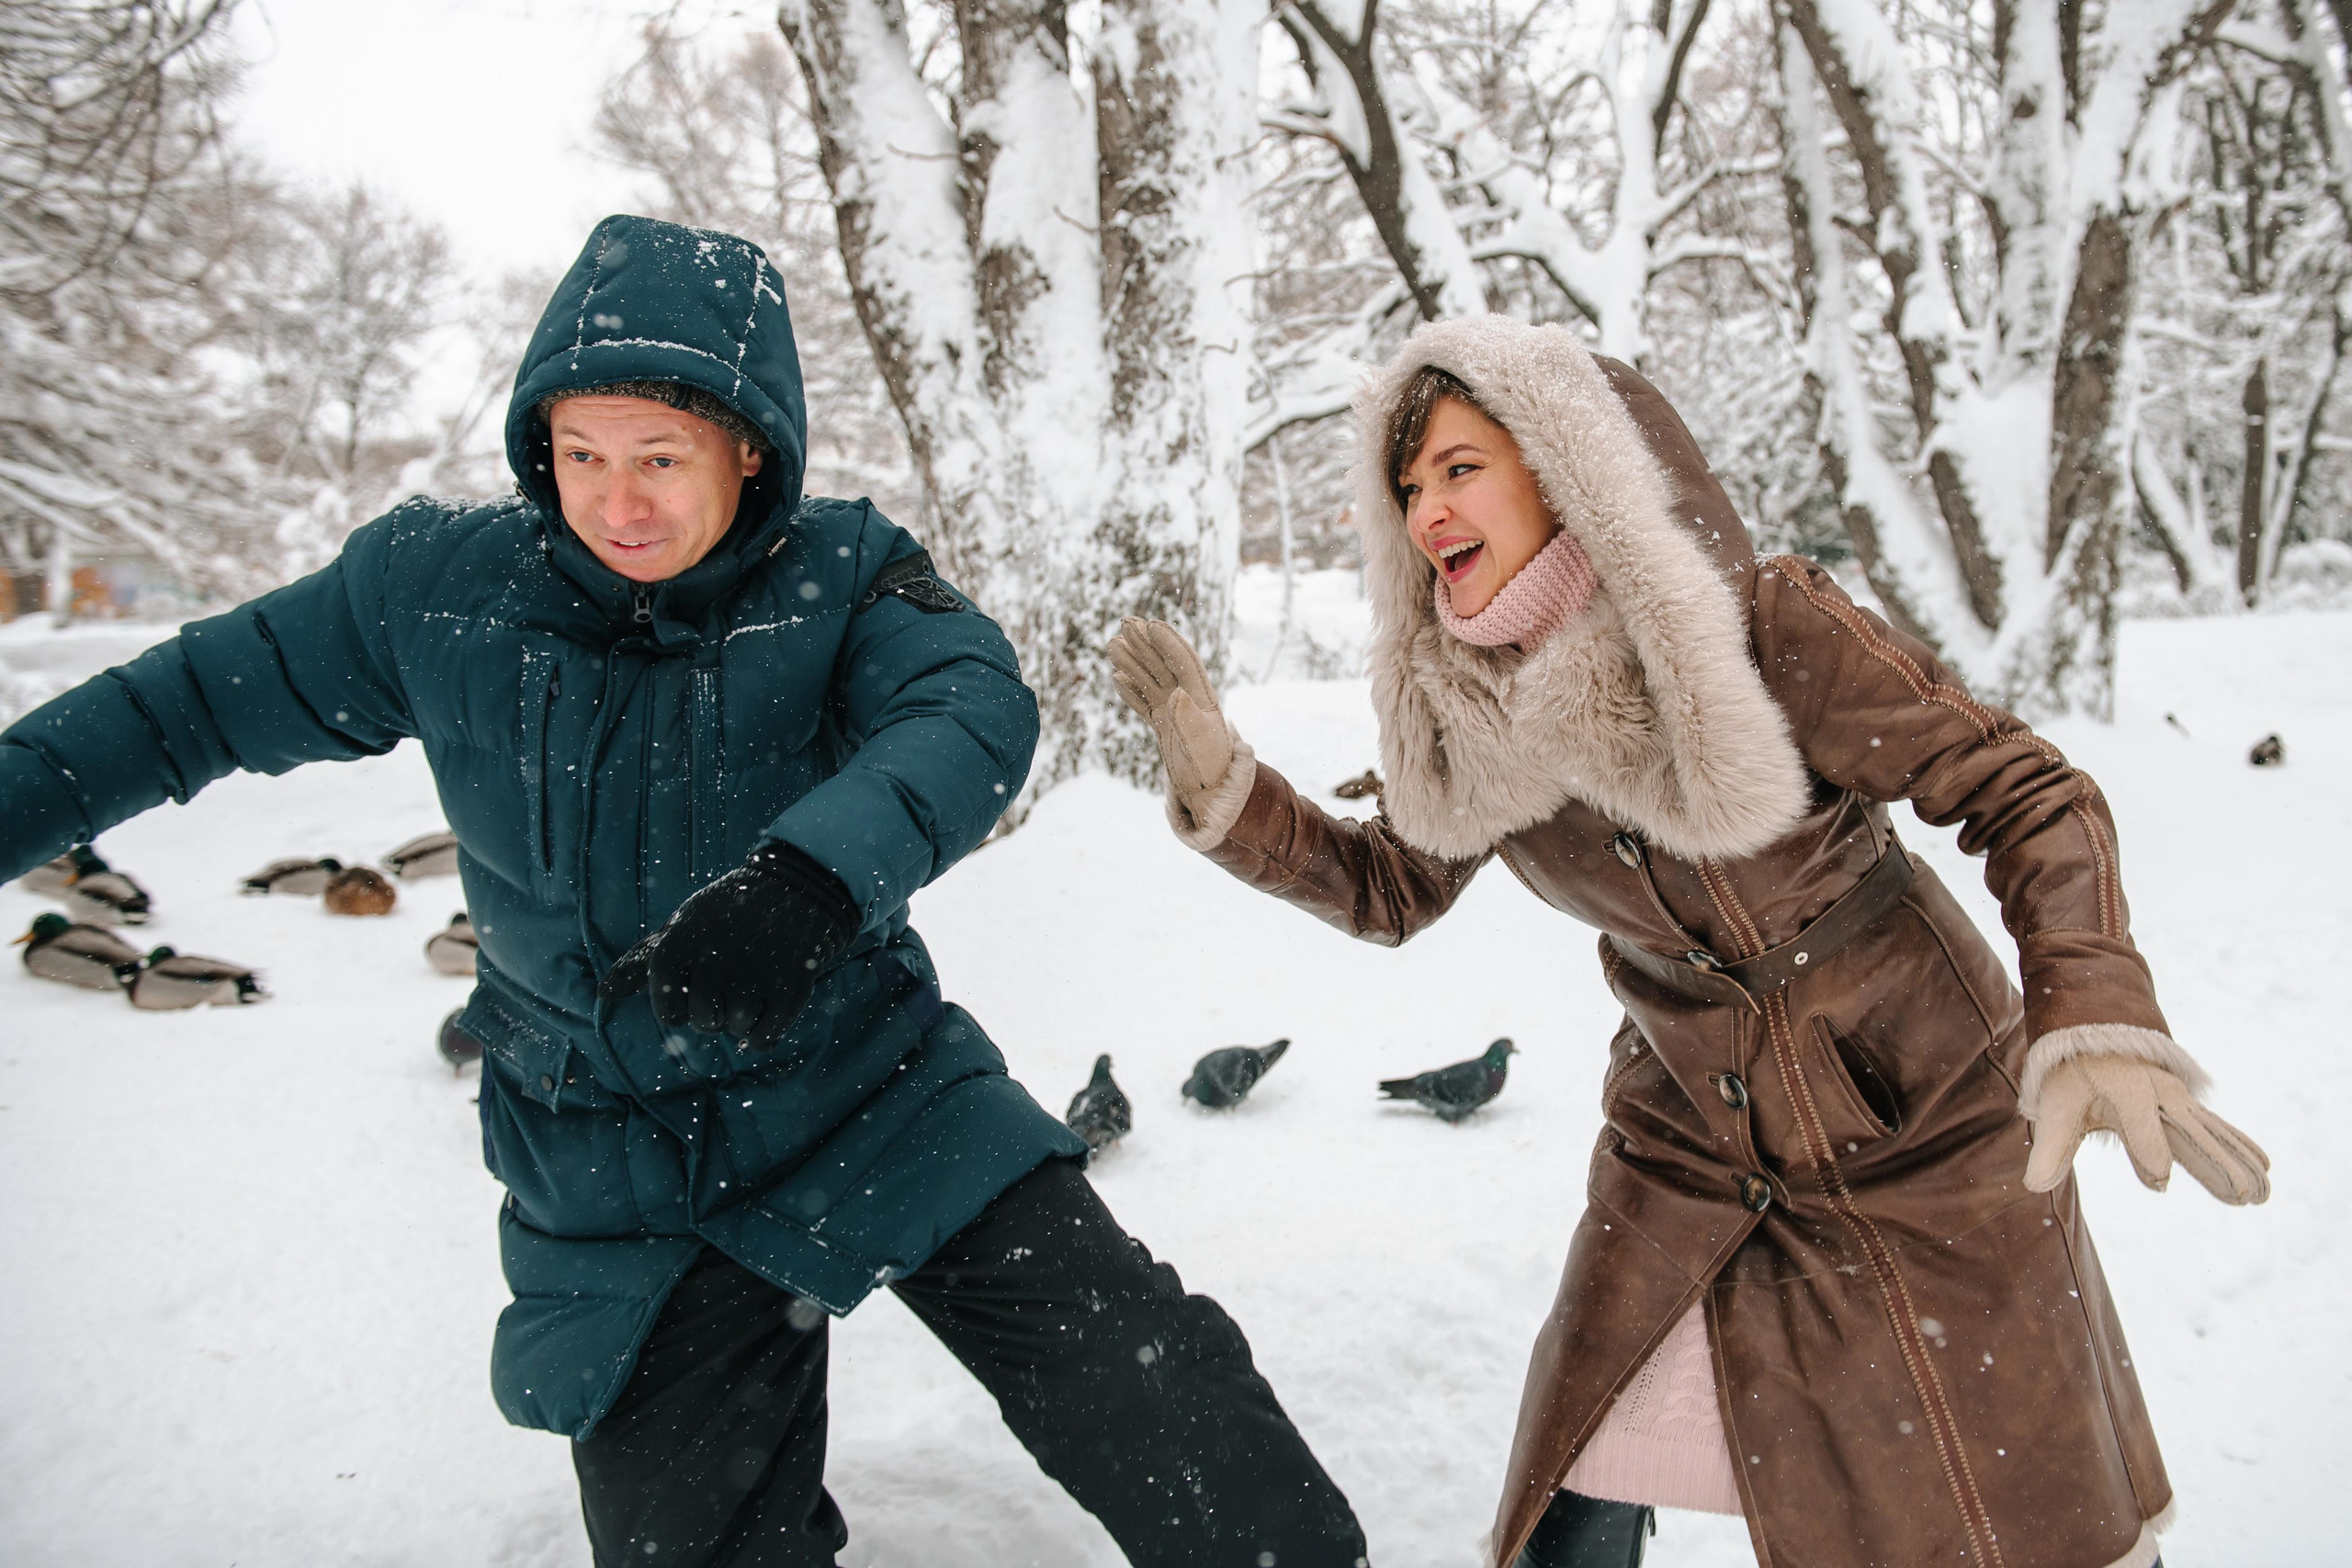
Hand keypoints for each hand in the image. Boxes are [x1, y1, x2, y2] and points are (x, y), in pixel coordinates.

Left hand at [599, 842, 858, 1049]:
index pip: (670, 1013)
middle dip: (715, 1011)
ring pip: (736, 1029)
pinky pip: (765, 1038)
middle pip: (704, 1024)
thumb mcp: (682, 927)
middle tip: (731, 980)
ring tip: (754, 982)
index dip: (684, 1005)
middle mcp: (711, 964)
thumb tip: (603, 993)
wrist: (795, 886)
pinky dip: (764, 1033)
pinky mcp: (791, 988)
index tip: (699, 982)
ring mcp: (754, 976)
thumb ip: (643, 963)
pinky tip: (767, 1008)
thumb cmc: (727, 913)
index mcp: (677, 949)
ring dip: (744, 1015)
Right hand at [1107, 618, 1235, 812]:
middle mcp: (1187, 701)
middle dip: (1145, 643)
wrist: (1211, 794)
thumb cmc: (1212, 771)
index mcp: (1202, 699)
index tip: (1150, 624)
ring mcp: (1173, 713)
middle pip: (1163, 664)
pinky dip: (1130, 692)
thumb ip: (1189, 721)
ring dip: (1132, 662)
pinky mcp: (1163, 727)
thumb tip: (1176, 694)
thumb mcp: (1203, 747)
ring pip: (1149, 680)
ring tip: (1112, 644)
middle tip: (1125, 621)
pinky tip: (1116, 679)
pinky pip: (1143, 704)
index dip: (1167, 642)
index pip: (1184, 663)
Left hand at [2024, 1053, 2269, 1204]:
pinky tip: (2265, 1167)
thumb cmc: (2071, 1079)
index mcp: (2126, 1091)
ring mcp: (2180, 1100)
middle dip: (2216, 1165)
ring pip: (2213, 1134)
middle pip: (2191, 1133)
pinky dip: (2242, 1145)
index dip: (2148, 1153)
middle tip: (2243, 1196)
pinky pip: (2219, 1128)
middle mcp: (2161, 1094)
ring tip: (2262, 1194)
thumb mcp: (2054, 1107)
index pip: (2141, 1126)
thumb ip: (2049, 1147)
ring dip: (2240, 1162)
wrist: (2094, 1039)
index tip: (2159, 1183)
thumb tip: (2034, 1186)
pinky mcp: (2188, 1107)